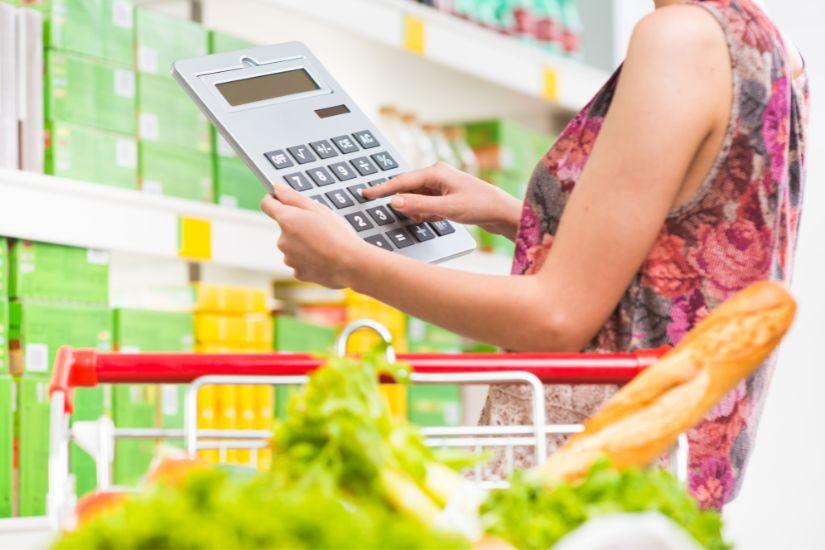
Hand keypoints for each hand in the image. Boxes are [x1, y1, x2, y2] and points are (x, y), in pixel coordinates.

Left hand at [260, 185, 369, 287]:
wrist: (351, 264)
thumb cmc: (337, 234)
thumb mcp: (318, 208)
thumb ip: (294, 197)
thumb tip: (276, 189)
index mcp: (286, 220)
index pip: (268, 204)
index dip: (273, 199)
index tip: (280, 198)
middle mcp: (282, 240)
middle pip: (285, 228)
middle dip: (298, 226)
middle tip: (319, 227)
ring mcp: (289, 258)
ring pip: (293, 247)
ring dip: (303, 244)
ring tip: (325, 244)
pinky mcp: (298, 273)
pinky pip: (300, 263)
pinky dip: (309, 260)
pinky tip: (324, 258)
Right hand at [362, 162, 521, 238]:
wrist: (504, 213)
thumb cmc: (480, 206)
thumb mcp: (447, 208)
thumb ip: (418, 205)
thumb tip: (394, 202)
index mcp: (436, 172)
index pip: (402, 181)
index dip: (382, 189)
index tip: (365, 193)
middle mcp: (437, 175)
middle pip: (408, 190)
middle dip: (403, 204)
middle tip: (400, 211)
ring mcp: (442, 185)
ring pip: (417, 199)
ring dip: (417, 211)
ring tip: (429, 218)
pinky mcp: (446, 196)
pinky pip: (426, 204)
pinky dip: (426, 213)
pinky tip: (435, 218)